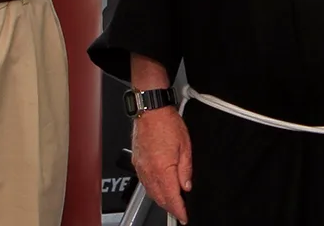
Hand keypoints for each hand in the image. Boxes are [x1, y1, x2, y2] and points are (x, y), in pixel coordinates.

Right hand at [132, 107, 192, 222]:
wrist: (150, 110)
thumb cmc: (167, 122)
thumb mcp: (186, 146)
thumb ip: (186, 169)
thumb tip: (186, 185)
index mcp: (163, 169)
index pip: (171, 197)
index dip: (179, 210)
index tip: (184, 217)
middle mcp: (149, 171)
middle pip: (160, 198)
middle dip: (170, 208)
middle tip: (179, 212)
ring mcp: (141, 167)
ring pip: (151, 192)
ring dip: (161, 200)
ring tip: (171, 202)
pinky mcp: (136, 162)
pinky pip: (144, 182)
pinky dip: (152, 189)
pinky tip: (159, 188)